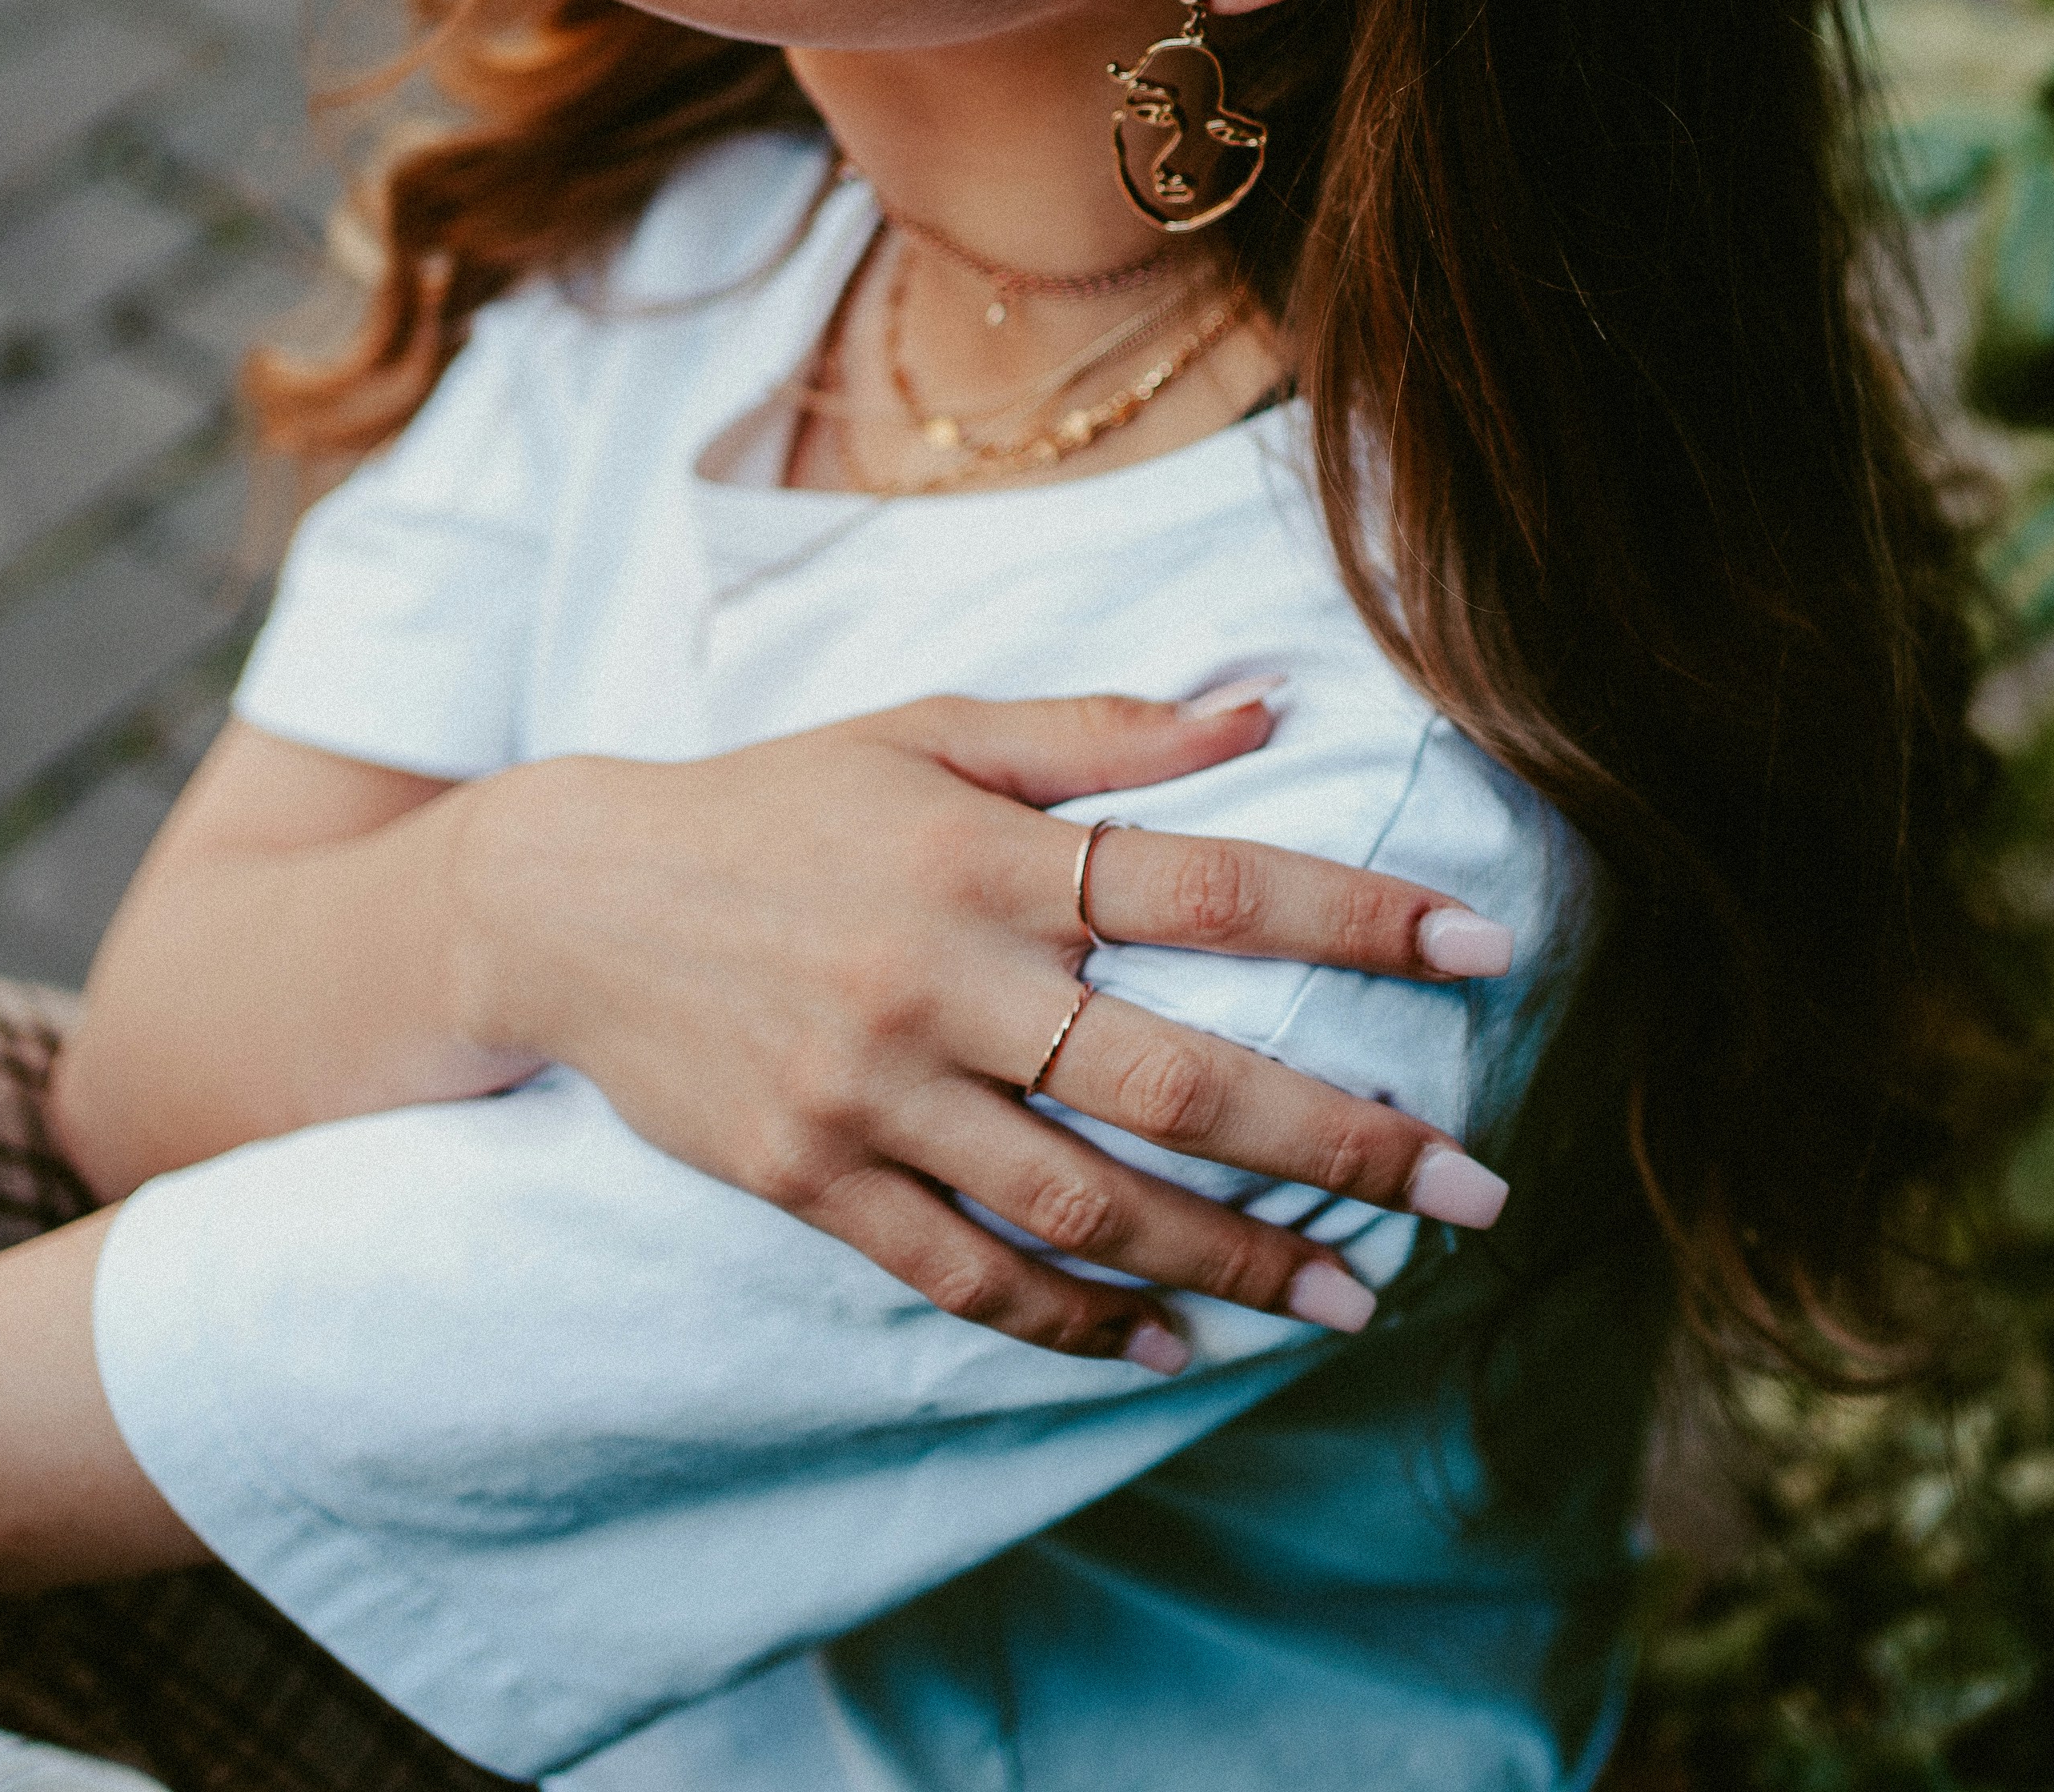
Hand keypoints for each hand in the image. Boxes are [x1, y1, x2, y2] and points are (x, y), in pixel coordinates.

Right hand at [437, 690, 1517, 1366]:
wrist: (563, 900)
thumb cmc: (778, 801)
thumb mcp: (931, 731)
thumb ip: (1101, 733)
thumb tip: (1266, 707)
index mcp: (986, 857)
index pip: (1213, 883)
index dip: (1361, 915)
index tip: (1490, 951)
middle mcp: (939, 981)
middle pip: (1178, 1078)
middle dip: (1343, 1143)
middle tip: (1473, 1193)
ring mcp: (872, 1096)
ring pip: (1086, 1203)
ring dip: (1235, 1259)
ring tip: (1350, 1300)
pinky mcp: (812, 1183)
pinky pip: (966, 1274)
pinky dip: (1076, 1323)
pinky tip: (1172, 1346)